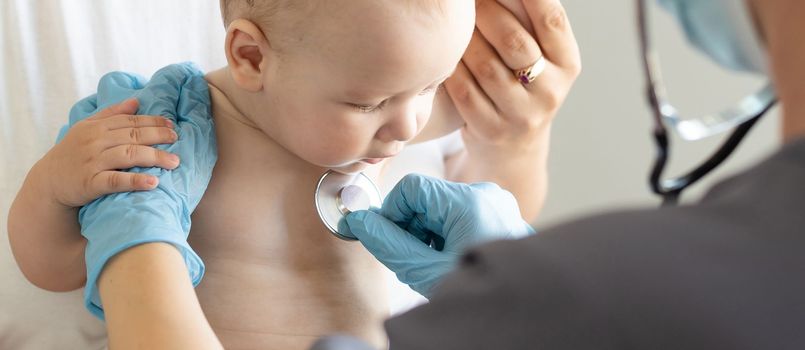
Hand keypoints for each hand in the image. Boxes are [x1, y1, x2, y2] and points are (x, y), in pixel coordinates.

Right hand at [40, 98, 179, 207]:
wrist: (47, 182)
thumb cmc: (72, 154)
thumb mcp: (86, 128)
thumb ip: (111, 114)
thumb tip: (136, 101)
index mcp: (96, 127)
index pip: (130, 121)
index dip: (152, 122)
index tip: (171, 125)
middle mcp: (95, 142)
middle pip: (133, 135)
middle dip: (158, 136)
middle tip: (177, 139)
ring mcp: (92, 162)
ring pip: (128, 155)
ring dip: (154, 157)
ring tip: (174, 162)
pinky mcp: (90, 183)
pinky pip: (115, 181)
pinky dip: (135, 181)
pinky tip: (153, 182)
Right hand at [341, 174, 533, 296]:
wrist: (523, 313)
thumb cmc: (480, 294)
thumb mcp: (425, 271)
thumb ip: (388, 243)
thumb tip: (360, 222)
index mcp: (470, 201)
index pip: (411, 187)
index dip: (392, 213)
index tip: (389, 240)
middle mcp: (486, 195)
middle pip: (426, 199)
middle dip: (411, 227)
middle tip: (415, 260)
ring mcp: (496, 205)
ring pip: (442, 209)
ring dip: (428, 234)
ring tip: (437, 265)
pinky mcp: (500, 216)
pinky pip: (460, 216)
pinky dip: (446, 237)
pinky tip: (451, 261)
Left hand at [445, 0, 580, 156]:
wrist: (513, 146)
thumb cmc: (523, 84)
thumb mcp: (541, 58)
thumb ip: (529, 24)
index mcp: (567, 64)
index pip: (552, 21)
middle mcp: (550, 91)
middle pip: (514, 42)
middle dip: (486, 12)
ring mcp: (520, 115)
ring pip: (486, 67)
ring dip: (465, 39)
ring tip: (455, 24)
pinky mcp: (491, 130)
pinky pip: (464, 91)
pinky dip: (452, 67)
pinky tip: (444, 54)